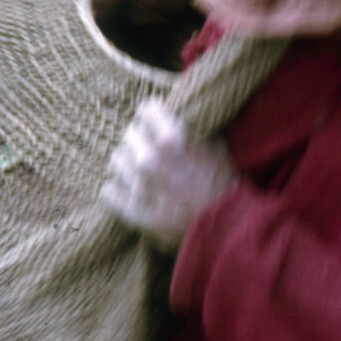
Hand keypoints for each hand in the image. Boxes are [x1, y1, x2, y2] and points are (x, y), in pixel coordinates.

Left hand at [100, 98, 237, 250]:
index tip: (156, 117)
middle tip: (150, 143)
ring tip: (139, 166)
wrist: (229, 229)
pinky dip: (116, 189)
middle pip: (130, 133)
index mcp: (172, 138)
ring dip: (128, 160)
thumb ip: (194, 132)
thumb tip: (182, 120)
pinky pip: (111, 193)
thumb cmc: (228, 186)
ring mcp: (140, 187)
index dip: (154, 112)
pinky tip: (123, 188)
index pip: (147, 110)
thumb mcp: (218, 149)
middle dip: (140, 136)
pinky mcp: (135, 212)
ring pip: (117, 161)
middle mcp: (150, 159)